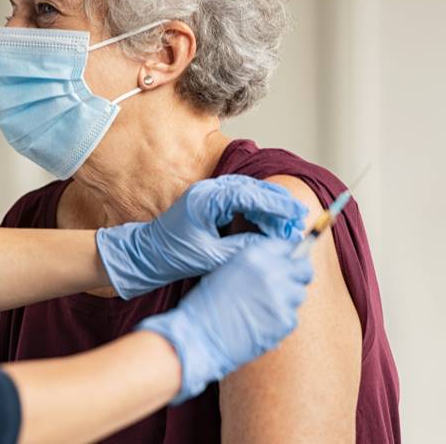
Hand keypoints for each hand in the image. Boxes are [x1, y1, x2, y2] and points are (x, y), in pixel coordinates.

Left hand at [96, 175, 307, 299]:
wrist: (145, 255)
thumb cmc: (172, 256)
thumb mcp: (211, 257)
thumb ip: (242, 248)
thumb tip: (272, 245)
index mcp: (206, 199)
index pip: (250, 195)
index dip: (276, 204)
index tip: (296, 214)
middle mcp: (208, 190)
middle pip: (252, 189)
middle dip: (278, 204)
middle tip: (299, 218)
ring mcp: (208, 194)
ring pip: (248, 193)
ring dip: (269, 207)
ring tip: (289, 223)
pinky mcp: (209, 203)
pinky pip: (239, 201)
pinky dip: (257, 211)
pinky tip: (269, 224)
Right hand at [137, 235, 313, 402]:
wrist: (198, 336)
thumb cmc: (207, 305)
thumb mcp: (228, 270)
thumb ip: (256, 264)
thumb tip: (282, 264)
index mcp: (254, 255)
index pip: (288, 246)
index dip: (290, 257)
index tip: (289, 264)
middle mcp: (271, 271)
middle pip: (304, 268)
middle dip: (298, 276)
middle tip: (287, 286)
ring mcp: (281, 296)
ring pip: (299, 294)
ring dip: (287, 301)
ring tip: (263, 310)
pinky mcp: (285, 320)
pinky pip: (292, 317)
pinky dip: (280, 322)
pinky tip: (260, 324)